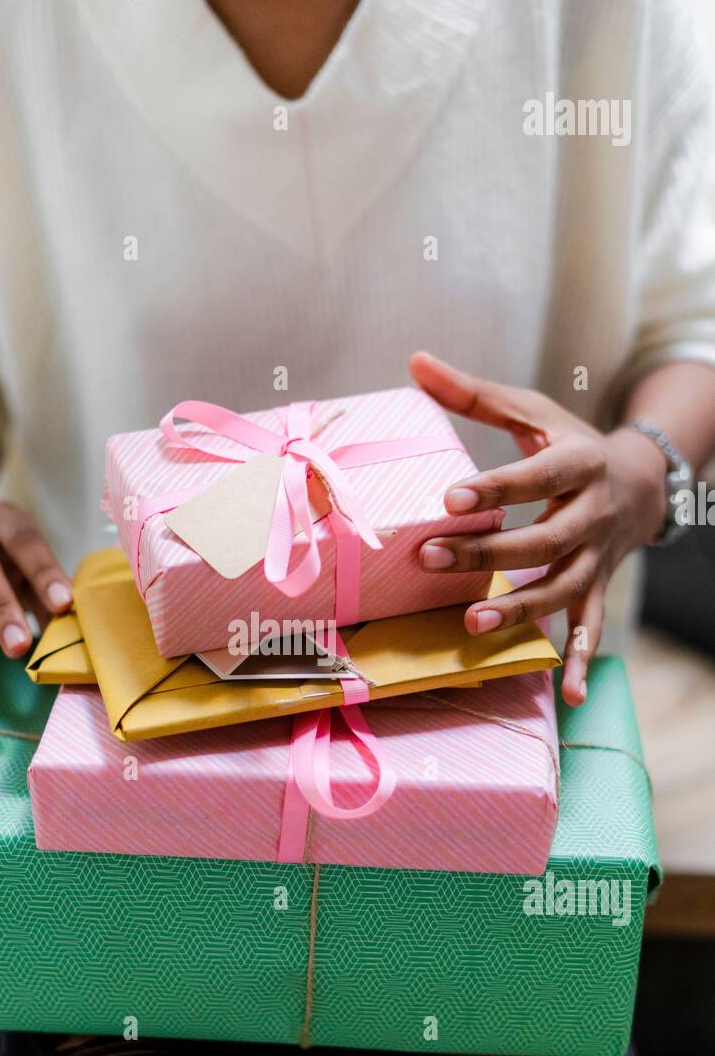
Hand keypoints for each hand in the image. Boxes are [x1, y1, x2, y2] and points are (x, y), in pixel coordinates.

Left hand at [410, 351, 666, 706]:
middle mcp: (592, 514)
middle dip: (488, 551)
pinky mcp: (596, 588)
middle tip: (432, 557)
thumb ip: (473, 394)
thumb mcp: (532, 411)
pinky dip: (578, 661)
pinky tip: (565, 694)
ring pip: (562, 588)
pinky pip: (589, 627)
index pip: (535, 476)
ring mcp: (597, 557)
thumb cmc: (569, 444)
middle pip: (542, 538)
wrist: (641, 482)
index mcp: (578, 463)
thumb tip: (414, 362)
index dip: (495, 487)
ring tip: (472, 624)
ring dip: (520, 608)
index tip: (449, 496)